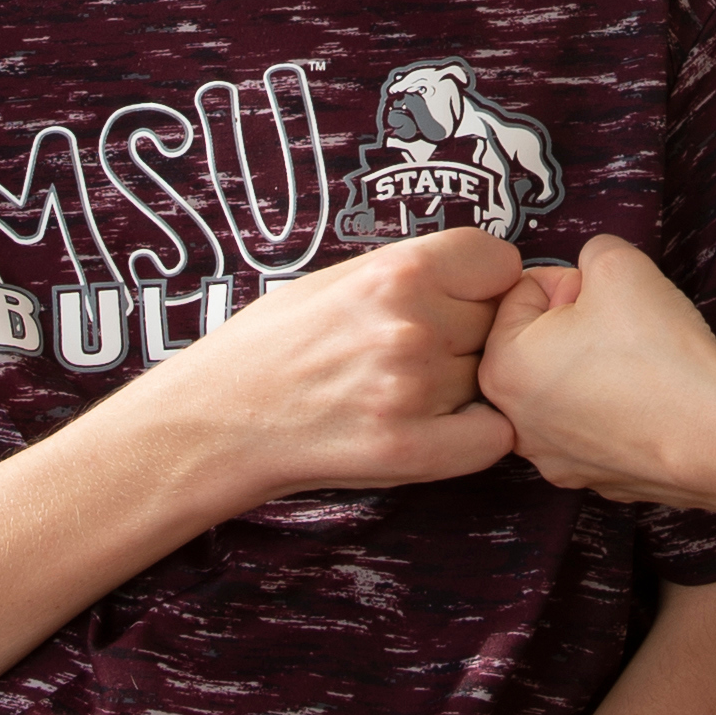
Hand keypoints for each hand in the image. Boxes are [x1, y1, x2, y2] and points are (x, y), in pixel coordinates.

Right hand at [142, 227, 524, 507]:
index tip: (464, 297)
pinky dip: (475, 435)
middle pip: (496, 323)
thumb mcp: (338, 278)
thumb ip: (413, 272)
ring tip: (403, 389)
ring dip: (463, 386)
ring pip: (489, 380)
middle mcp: (411, 327)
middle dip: (469, 334)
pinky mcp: (409, 451)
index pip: (500, 263)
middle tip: (416, 351)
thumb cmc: (271, 344)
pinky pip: (493, 437)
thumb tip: (486, 273)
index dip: (485, 282)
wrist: (215, 419)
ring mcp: (413, 392)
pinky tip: (436, 428)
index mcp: (395, 271)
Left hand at [478, 235, 715, 508]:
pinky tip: (646, 401)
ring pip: (567, 384)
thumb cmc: (662, 356)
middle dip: (577, 325)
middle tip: (623, 327)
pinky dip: (614, 407)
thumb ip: (590, 252)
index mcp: (503, 366)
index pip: (523, 292)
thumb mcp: (620, 265)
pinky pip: (593, 423)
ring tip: (638, 364)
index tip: (606, 299)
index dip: (572, 283)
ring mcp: (552, 457)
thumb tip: (590, 268)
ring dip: (594, 366)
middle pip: (539, 342)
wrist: (715, 441)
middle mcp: (515, 421)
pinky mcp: (589, 476)